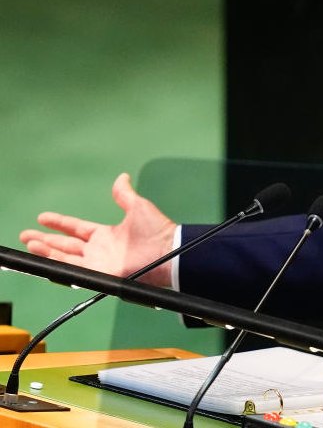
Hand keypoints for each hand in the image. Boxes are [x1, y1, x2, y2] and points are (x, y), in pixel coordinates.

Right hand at [19, 173, 176, 286]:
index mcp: (107, 235)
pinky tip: (41, 255)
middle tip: (26, 235)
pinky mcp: (98, 274)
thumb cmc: (157, 231)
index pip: (77, 228)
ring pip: (64, 256)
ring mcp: (97, 263)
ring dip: (45, 250)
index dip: (60, 223)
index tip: (43, 218)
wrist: (166, 252)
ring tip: (29, 243)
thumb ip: (124, 195)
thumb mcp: (138, 207)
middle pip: (65, 244)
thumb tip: (122, 177)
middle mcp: (99, 250)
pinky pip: (71, 269)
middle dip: (45, 240)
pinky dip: (54, 262)